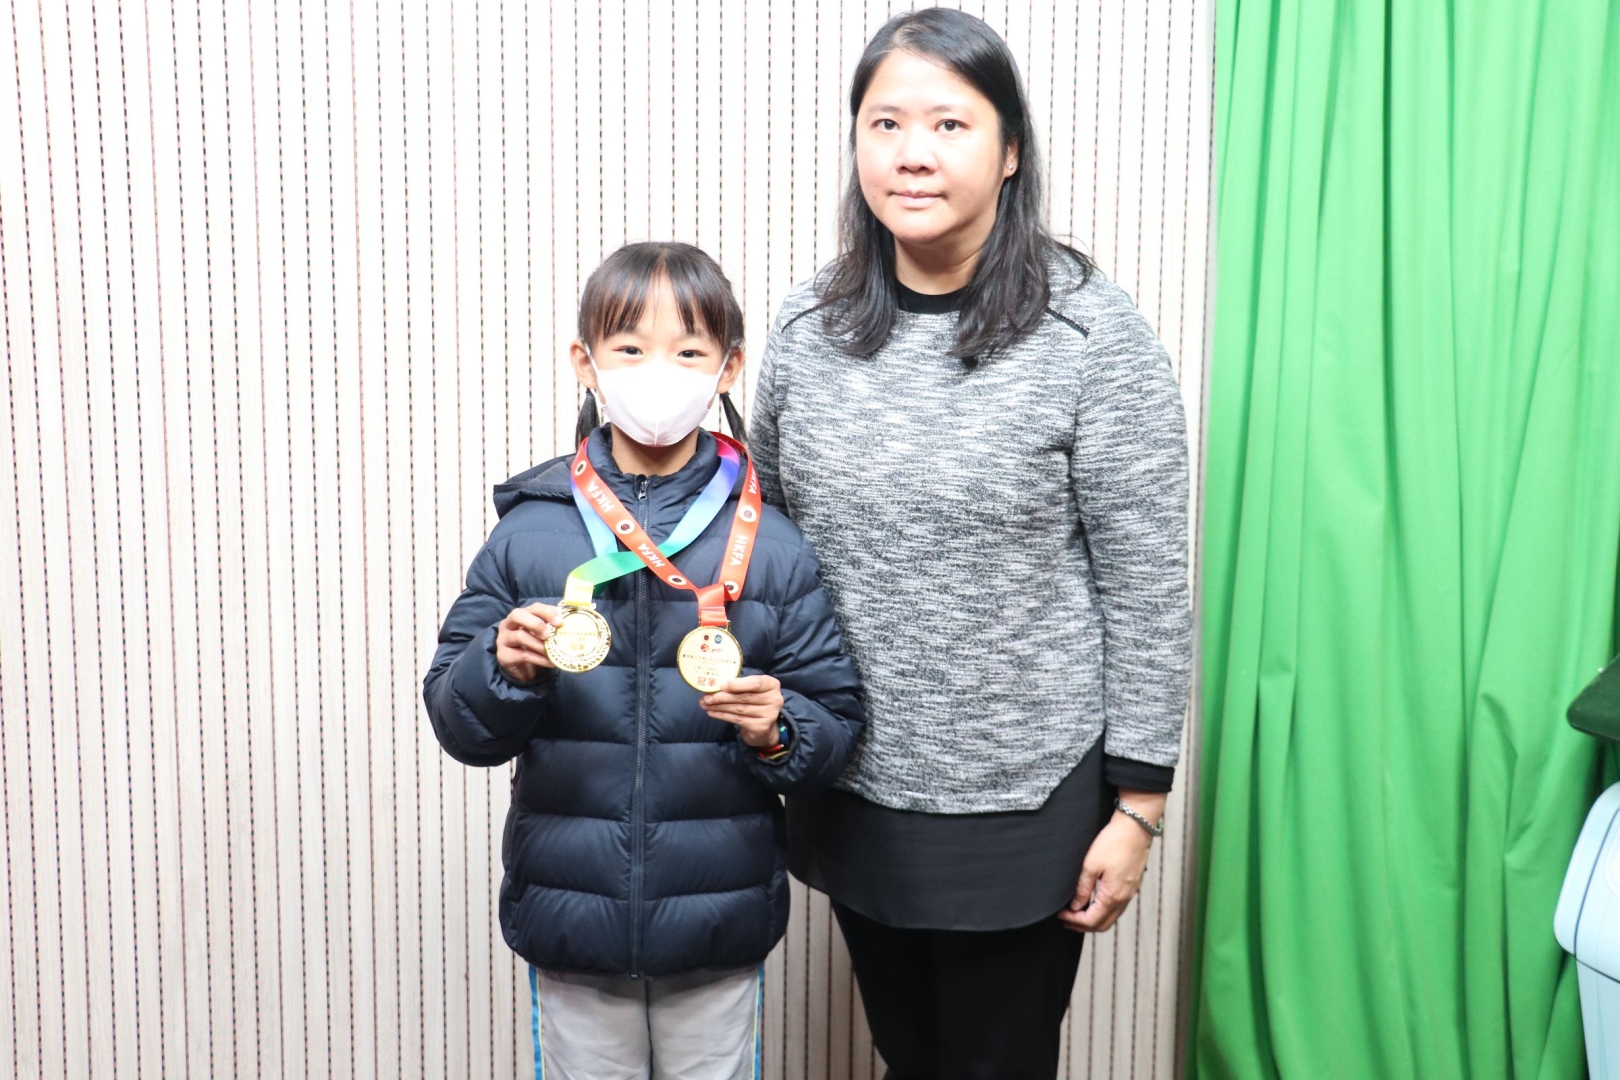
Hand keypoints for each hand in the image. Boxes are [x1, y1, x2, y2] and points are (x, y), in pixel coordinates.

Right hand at [495, 603, 563, 683]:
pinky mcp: (504, 655)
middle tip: (548, 635)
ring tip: (552, 652)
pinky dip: (540, 659)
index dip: (547, 612)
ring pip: (520, 636)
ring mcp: (503, 639)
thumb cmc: (532, 646)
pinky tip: (550, 662)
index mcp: (520, 615)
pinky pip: (523, 655)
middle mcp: (508, 624)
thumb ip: (550, 628)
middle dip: (535, 623)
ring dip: (539, 645)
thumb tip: (568, 625)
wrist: (519, 668)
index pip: (533, 607)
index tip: (560, 622)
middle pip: (517, 615)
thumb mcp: (540, 634)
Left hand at [700, 675, 784, 747]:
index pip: (755, 683)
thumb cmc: (755, 702)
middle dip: (723, 697)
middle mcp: (774, 699)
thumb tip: (716, 685)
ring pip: (739, 709)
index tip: (721, 685)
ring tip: (705, 704)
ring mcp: (769, 715)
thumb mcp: (751, 690)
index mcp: (772, 685)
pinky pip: (737, 720)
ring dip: (719, 706)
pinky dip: (722, 716)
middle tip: (706, 697)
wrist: (764, 727)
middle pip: (744, 697)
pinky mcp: (761, 727)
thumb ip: (738, 686)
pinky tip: (712, 712)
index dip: (738, 684)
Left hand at [1057, 792, 1164, 932]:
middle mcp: (1123, 899)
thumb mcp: (1091, 865)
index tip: (1060, 915)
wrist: (1135, 827)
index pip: (1091, 921)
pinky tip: (1093, 901)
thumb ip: (1082, 889)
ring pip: (1111, 917)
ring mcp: (1130, 893)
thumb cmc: (1114, 842)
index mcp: (1112, 896)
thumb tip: (1075, 906)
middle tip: (1066, 919)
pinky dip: (1103, 911)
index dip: (1073, 921)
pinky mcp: (1132, 886)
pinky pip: (1117, 908)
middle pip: (1102, 924)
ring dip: (1094, 919)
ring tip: (1076, 912)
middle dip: (1083, 925)